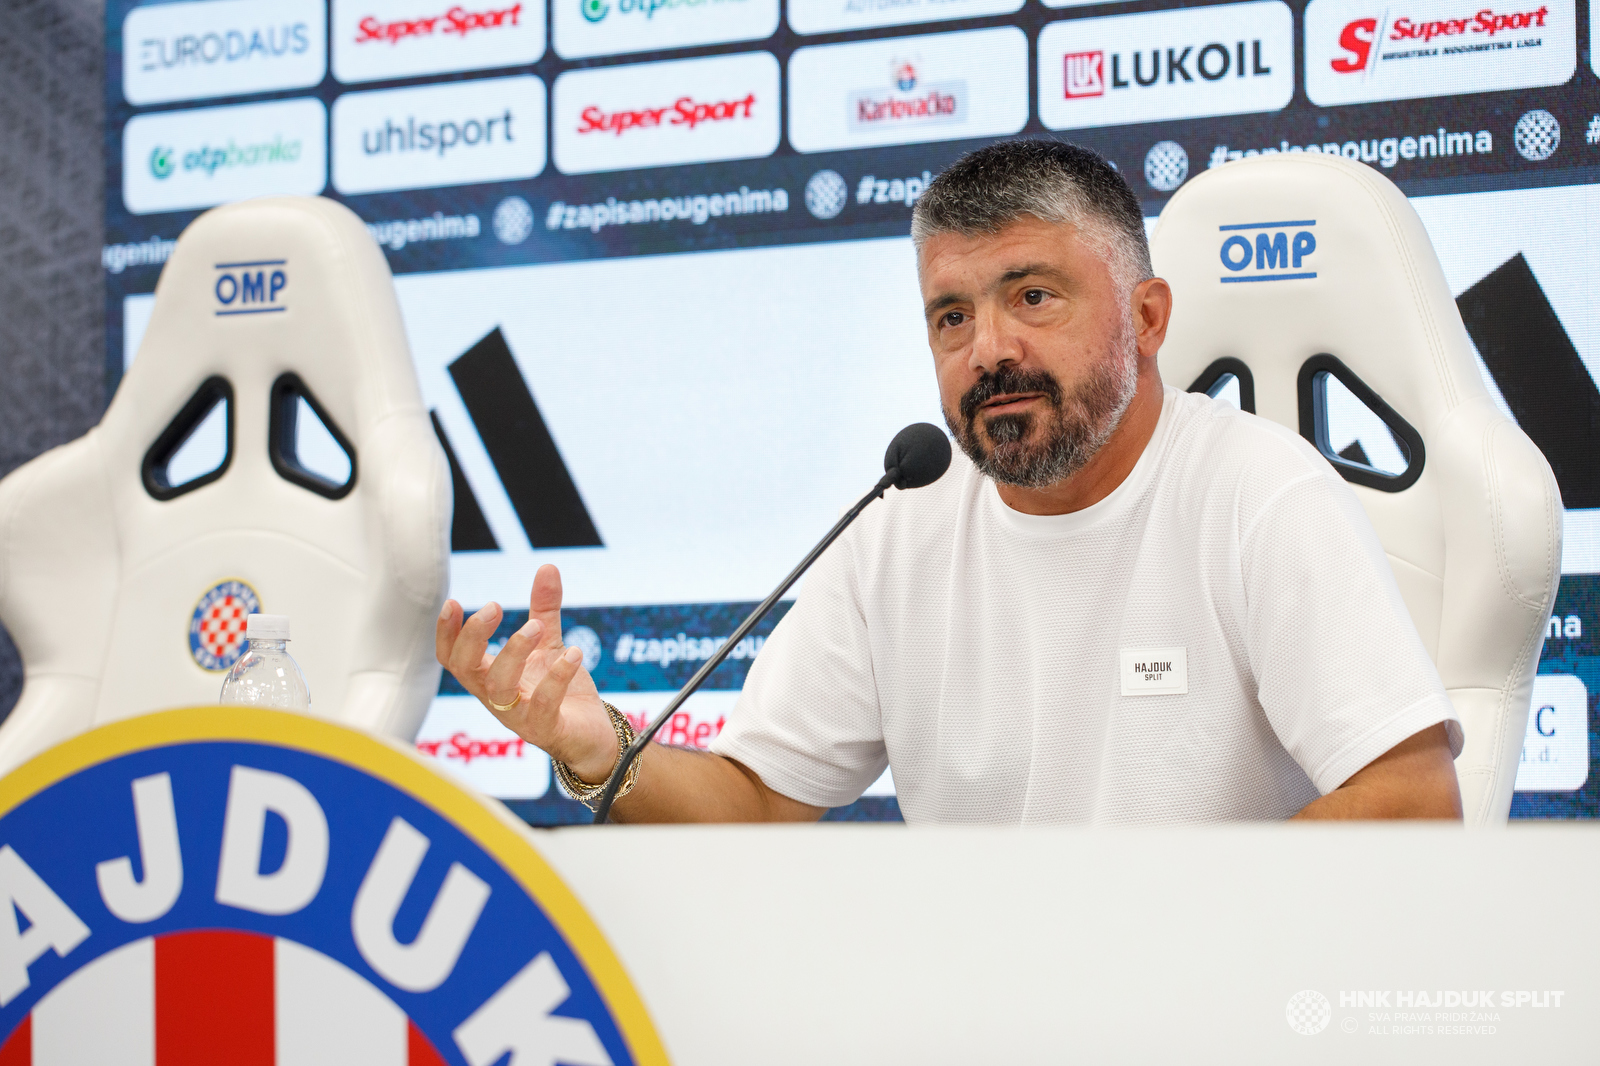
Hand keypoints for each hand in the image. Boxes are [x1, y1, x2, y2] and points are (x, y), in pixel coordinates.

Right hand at [436, 564, 619, 782]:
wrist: (590, 737)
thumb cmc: (560, 694)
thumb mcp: (550, 646)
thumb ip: (544, 610)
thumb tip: (547, 566)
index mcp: (490, 678)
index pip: (453, 659)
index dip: (446, 634)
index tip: (451, 602)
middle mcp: (497, 698)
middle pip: (466, 670)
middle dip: (474, 637)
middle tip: (494, 606)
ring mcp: (519, 717)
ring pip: (498, 687)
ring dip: (514, 651)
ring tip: (537, 626)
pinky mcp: (547, 729)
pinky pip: (543, 705)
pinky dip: (556, 676)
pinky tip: (573, 653)